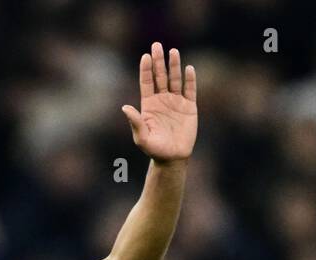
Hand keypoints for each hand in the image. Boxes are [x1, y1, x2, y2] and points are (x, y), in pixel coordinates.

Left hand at [122, 43, 197, 162]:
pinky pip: (190, 90)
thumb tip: (124, 107)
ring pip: (175, 79)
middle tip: (157, 45)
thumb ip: (135, 122)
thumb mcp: (142, 137)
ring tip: (173, 51)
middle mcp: (162, 99)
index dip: (146, 70)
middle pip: (160, 76)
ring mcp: (176, 101)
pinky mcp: (189, 107)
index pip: (146, 82)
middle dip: (158, 61)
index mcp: (149, 105)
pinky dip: (190, 80)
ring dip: (174, 65)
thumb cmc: (154, 149)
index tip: (145, 56)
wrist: (172, 158)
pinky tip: (189, 69)